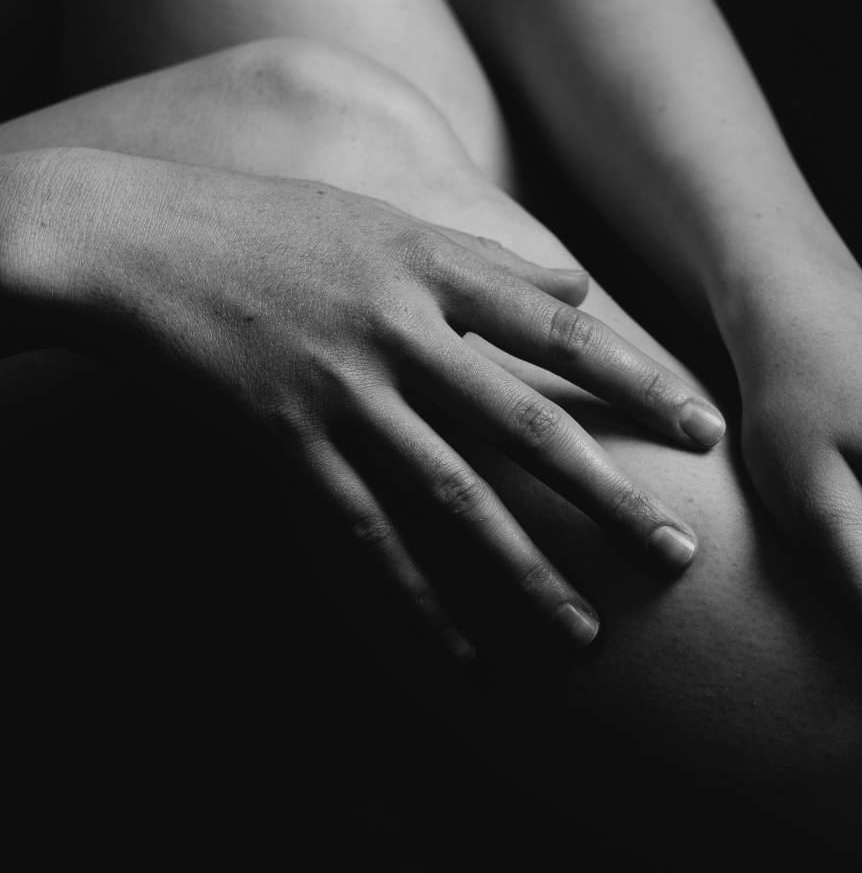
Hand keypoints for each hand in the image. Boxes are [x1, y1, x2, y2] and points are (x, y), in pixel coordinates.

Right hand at [2, 147, 724, 654]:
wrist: (143, 245)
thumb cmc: (278, 228)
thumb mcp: (392, 222)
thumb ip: (491, 261)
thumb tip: (580, 286)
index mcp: (434, 270)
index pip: (561, 334)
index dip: (641, 382)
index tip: (706, 430)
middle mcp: (399, 335)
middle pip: (527, 429)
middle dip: (609, 498)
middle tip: (679, 556)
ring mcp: (343, 395)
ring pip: (452, 499)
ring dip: (525, 572)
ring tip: (586, 632)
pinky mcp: (288, 447)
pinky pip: (362, 537)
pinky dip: (413, 598)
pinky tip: (461, 650)